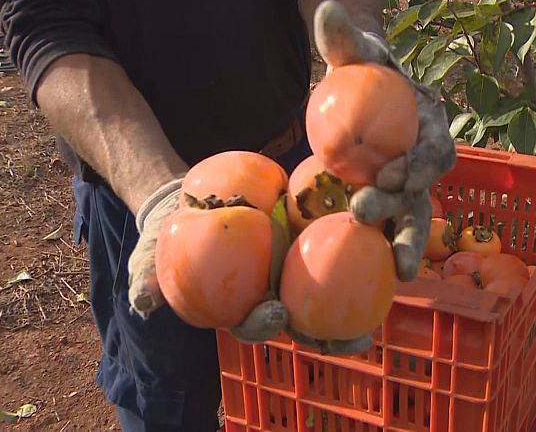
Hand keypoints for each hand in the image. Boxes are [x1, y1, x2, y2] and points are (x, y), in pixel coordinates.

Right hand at [127, 174, 366, 354]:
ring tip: (393, 279)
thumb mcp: (152, 252)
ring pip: (343, 278)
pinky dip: (369, 225)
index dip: (266, 325)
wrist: (198, 194)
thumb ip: (148, 278)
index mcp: (248, 304)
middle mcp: (284, 288)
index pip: (258, 323)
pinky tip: (386, 215)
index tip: (274, 312)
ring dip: (365, 287)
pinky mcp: (321, 225)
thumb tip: (143, 303)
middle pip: (313, 319)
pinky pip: (350, 226)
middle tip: (357, 341)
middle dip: (338, 335)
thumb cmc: (175, 230)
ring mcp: (307, 260)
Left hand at [313, 0, 456, 280]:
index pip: (434, 149)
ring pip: (414, 221)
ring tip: (402, 271)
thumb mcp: (356, 56)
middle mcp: (426, 164)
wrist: (363, 96)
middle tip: (368, 213)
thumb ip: (344, 40)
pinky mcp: (387, 207)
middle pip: (425, 193)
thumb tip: (327, 11)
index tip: (391, 172)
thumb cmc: (365, 75)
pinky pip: (388, 232)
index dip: (419, 163)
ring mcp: (408, 190)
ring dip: (408, 244)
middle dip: (407, 211)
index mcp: (429, 127)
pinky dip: (382, 250)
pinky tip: (372, 273)